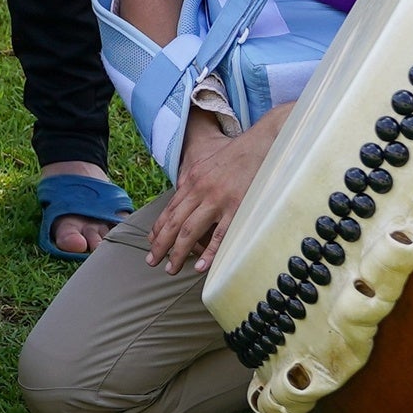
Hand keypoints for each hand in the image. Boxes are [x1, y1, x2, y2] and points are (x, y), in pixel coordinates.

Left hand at [145, 107, 282, 275]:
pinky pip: (220, 235)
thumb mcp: (208, 165)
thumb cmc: (237, 156)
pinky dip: (209, 252)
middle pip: (175, 223)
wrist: (261, 144)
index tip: (151, 243)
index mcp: (192, 180)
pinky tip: (200, 266)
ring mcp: (218, 200)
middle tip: (152, 261)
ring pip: (190, 230)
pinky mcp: (237, 207)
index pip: (170, 210)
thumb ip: (195, 182)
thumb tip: (184, 198)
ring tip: (171, 268)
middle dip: (161, 244)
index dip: (159, 229)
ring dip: (178, 252)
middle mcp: (200, 191)